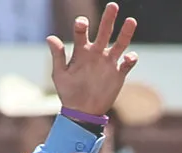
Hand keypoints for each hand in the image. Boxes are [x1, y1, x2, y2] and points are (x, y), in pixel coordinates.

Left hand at [49, 2, 137, 118]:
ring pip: (119, 44)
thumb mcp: (60, 75)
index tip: (81, 23)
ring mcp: (108, 63)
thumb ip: (57, 56)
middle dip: (108, 19)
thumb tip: (50, 37)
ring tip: (131, 20)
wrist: (82, 112)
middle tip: (112, 5)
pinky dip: (130, 59)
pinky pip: (127, 64)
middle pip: (104, 32)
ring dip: (126, 33)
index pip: (82, 32)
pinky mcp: (118, 74)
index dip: (82, 25)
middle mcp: (96, 53)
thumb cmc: (68, 93)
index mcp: (81, 51)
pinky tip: (129, 57)